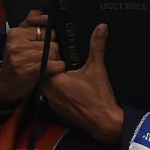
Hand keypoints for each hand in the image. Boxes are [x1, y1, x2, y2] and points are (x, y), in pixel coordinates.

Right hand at [0, 10, 64, 105]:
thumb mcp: (20, 39)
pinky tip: (52, 70)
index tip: (45, 44)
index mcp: (15, 33)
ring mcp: (20, 58)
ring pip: (54, 53)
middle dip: (54, 50)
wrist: (6, 85)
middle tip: (45, 57)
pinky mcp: (27, 72)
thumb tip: (44, 12)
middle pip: (52, 42)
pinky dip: (58, 67)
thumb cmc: (18, 59)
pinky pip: (55, 65)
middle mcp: (16, 44)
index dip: (51, 37)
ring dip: (56, 60)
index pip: (46, 29)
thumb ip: (31, 23)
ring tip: (46, 64)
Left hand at [42, 24, 122, 144]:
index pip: (48, 58)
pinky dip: (60, 87)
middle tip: (72, 59)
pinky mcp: (56, 108)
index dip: (57, 52)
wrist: (103, 122)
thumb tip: (101, 27)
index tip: (68, 48)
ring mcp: (50, 101)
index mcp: (53, 78)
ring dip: (58, 76)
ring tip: (73, 71)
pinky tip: (73, 85)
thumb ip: (96, 46)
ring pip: (49, 81)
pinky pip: (53, 92)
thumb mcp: (97, 68)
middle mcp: (46, 90)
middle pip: (47, 70)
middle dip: (57, 63)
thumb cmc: (98, 95)